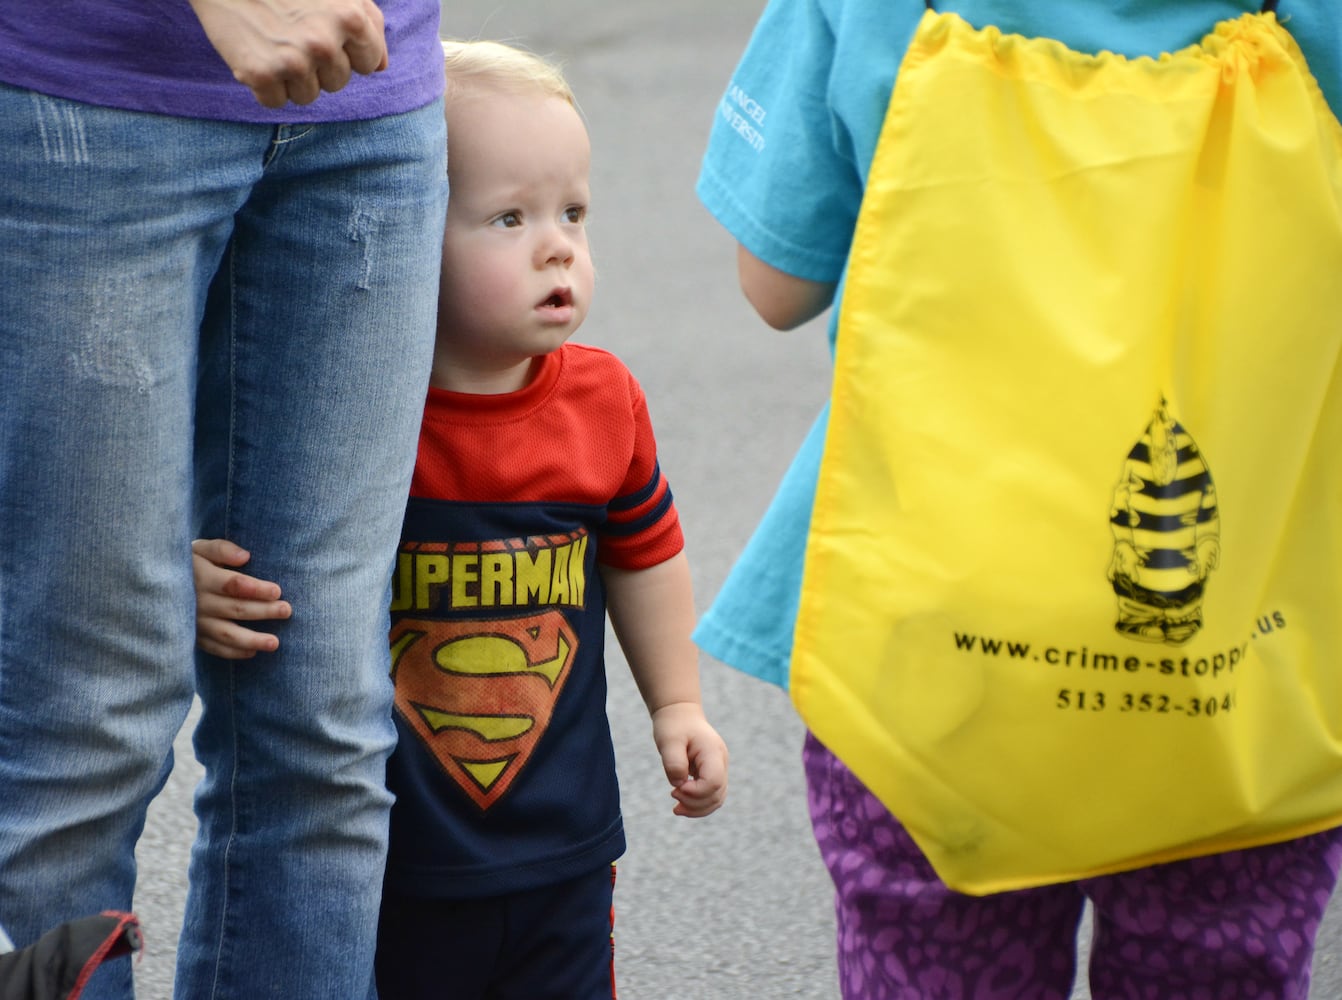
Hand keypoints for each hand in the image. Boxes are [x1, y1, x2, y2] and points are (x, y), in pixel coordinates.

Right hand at [188, 0, 387, 107]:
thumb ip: (367, 21)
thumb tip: (382, 66)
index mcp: (350, 19)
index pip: (369, 64)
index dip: (347, 51)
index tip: (324, 33)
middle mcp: (324, 43)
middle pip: (337, 83)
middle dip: (319, 64)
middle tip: (292, 33)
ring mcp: (292, 61)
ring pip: (307, 96)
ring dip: (292, 77)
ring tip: (274, 42)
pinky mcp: (259, 74)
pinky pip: (274, 102)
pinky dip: (264, 85)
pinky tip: (255, 53)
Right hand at [192, 538, 292, 658]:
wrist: (157, 584)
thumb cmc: (190, 563)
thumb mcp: (200, 548)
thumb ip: (221, 549)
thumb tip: (245, 557)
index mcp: (202, 577)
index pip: (232, 584)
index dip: (255, 588)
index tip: (277, 591)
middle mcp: (198, 602)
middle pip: (236, 609)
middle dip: (263, 610)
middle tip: (287, 610)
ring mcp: (195, 623)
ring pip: (226, 634)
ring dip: (252, 640)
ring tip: (275, 643)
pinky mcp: (193, 637)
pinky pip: (214, 648)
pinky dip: (233, 652)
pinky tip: (252, 652)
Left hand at [651, 702, 728, 817]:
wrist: (680, 715)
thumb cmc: (673, 726)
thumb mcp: (668, 740)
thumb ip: (674, 762)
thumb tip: (679, 785)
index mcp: (713, 751)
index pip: (713, 781)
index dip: (695, 792)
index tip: (675, 788)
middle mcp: (721, 762)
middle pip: (717, 794)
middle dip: (694, 803)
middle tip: (672, 795)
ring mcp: (720, 769)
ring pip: (717, 799)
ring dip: (697, 808)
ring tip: (676, 808)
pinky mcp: (713, 775)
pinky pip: (711, 796)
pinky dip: (698, 805)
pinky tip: (681, 805)